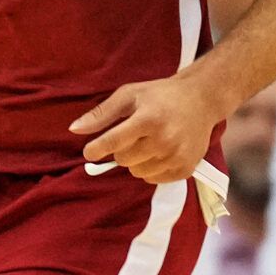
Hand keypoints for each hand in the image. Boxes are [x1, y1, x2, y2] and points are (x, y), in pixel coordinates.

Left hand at [71, 74, 222, 184]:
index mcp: (148, 119)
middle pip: (123, 160)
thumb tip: (74, 129)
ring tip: (147, 142)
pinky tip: (159, 151)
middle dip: (121, 149)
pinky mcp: (186, 168)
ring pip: (136, 172)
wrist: (201, 99)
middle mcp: (164, 140)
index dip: (96, 149)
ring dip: (135, 160)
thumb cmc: (160, 95)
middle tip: (132, 134)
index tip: (89, 152)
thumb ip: (101, 114)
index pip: (113, 143)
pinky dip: (150, 169)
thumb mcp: (129, 95)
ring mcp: (176, 156)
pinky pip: (153, 179)